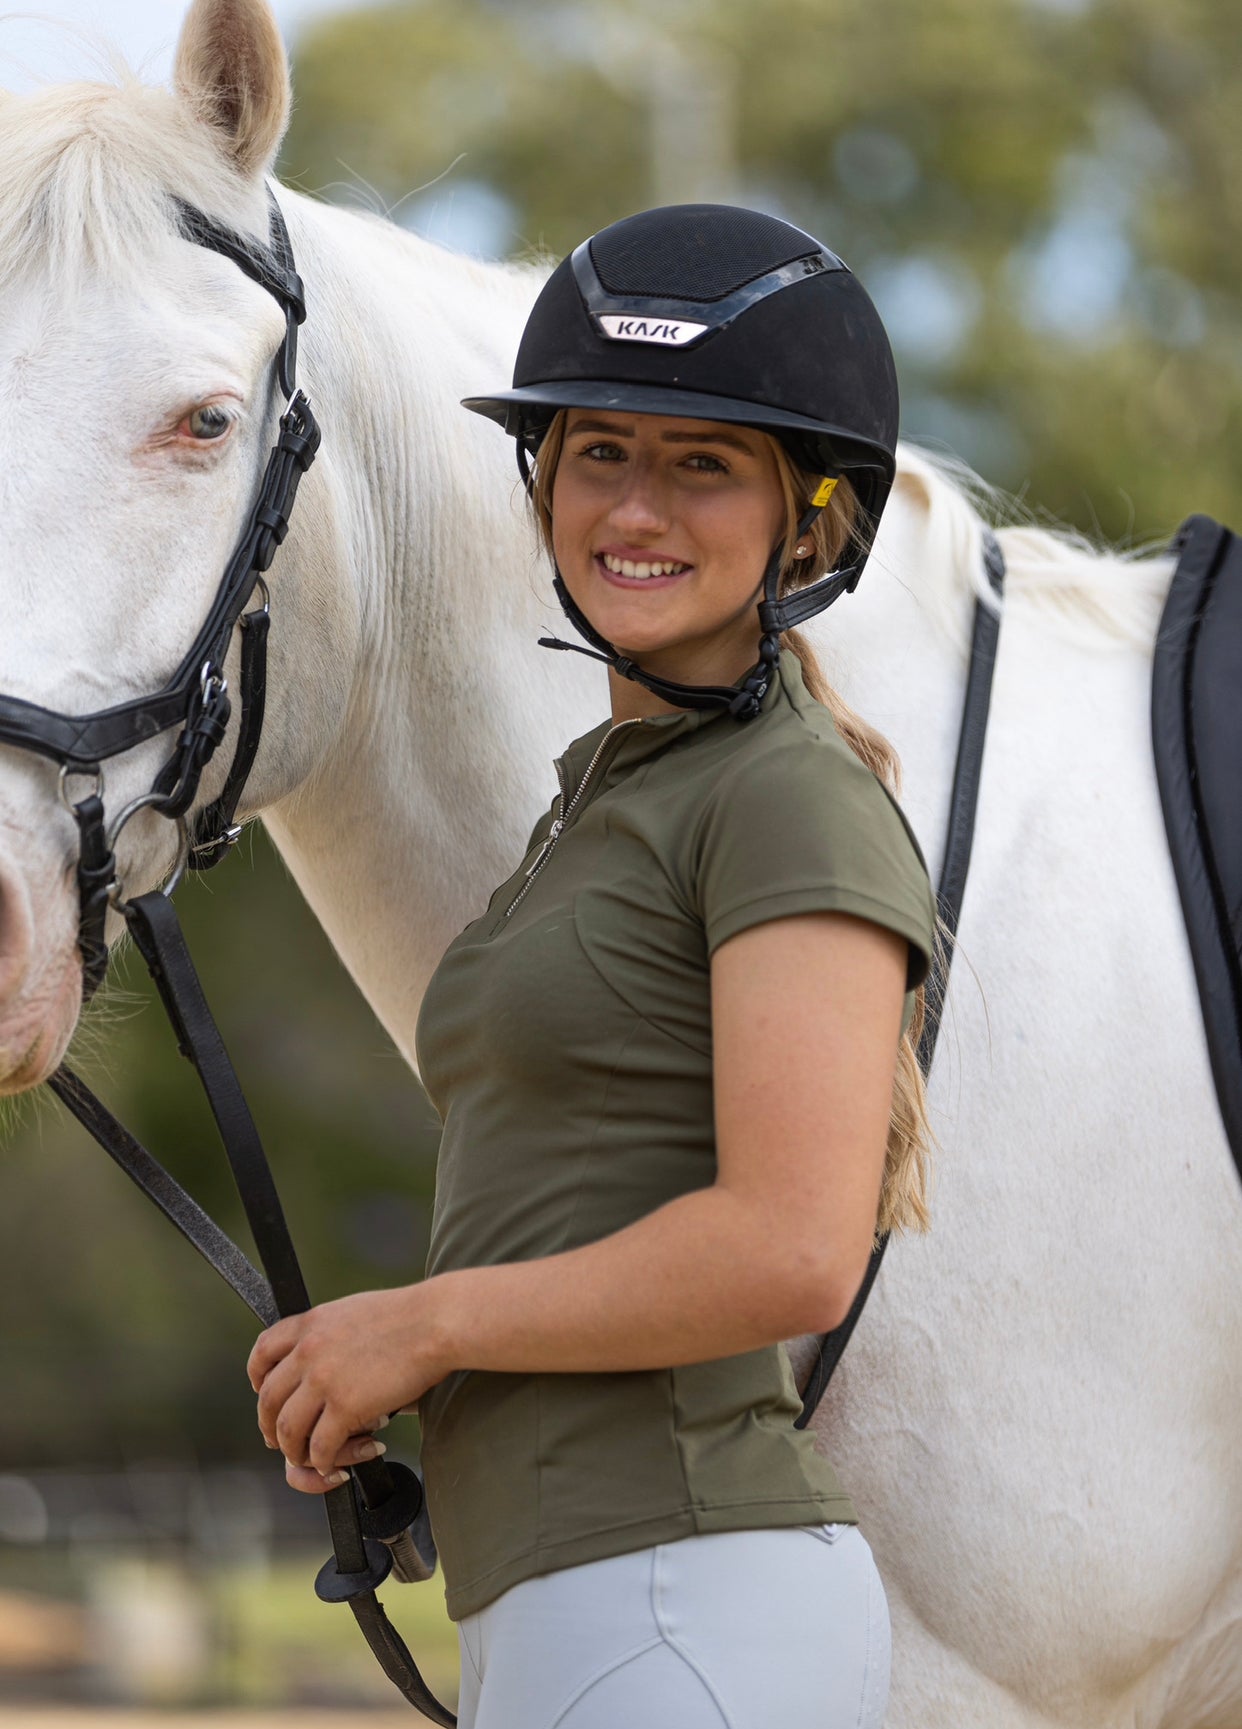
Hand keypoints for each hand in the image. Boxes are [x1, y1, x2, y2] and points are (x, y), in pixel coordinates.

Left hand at [247, 1283, 448, 1481]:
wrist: (436, 1322)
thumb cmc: (409, 1316)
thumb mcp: (354, 1312)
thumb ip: (332, 1335)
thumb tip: (329, 1367)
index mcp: (311, 1323)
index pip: (262, 1352)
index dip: (257, 1379)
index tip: (262, 1393)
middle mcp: (309, 1351)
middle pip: (268, 1400)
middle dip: (269, 1427)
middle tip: (278, 1441)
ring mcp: (324, 1380)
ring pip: (289, 1430)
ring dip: (294, 1451)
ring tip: (309, 1458)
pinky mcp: (346, 1407)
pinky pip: (321, 1447)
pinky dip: (323, 1463)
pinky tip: (335, 1466)